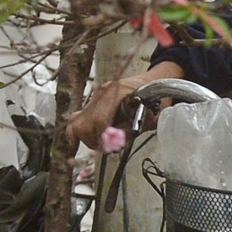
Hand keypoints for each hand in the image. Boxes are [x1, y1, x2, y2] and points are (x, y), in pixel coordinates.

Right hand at [63, 63, 180, 149]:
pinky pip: (76, 119)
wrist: (157, 83)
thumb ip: (131, 131)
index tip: (110, 148)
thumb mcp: (150, 118)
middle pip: (85, 123)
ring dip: (86, 138)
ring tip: (101, 143)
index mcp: (117, 92)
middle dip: (94, 141)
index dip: (102, 138)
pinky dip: (75, 133)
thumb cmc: (157, 99)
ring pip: (76, 122)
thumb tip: (114, 144)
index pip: (99, 119)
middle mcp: (103, 92)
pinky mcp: (93, 102)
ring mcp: (96, 96)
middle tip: (109, 148)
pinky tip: (75, 145)